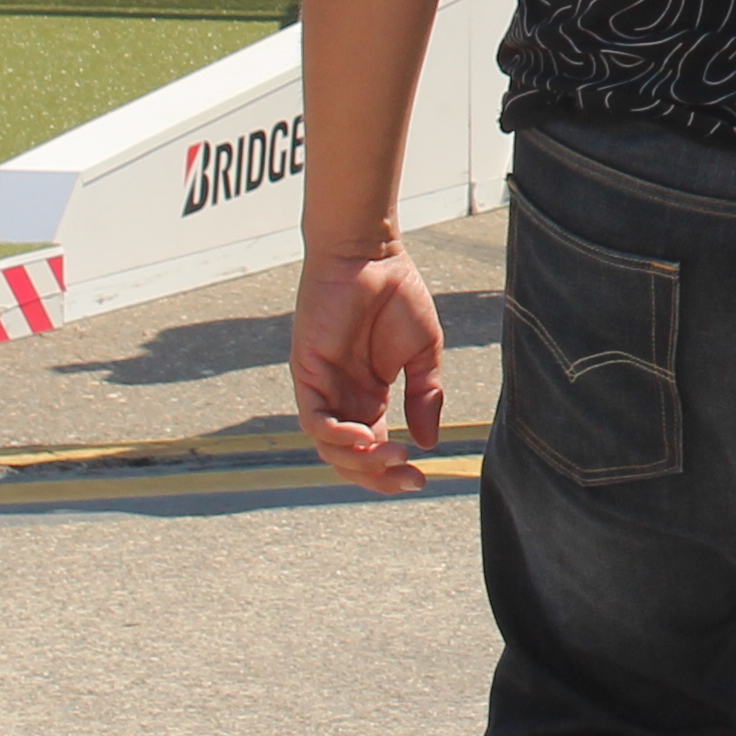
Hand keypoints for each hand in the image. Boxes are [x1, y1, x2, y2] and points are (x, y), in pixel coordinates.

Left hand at [291, 244, 448, 494]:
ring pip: (329, 446)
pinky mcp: (307, 373)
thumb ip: (426, 396)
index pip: (374, 449)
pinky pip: (314, 419)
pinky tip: (365, 437)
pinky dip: (336, 436)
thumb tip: (429, 442)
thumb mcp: (424, 352)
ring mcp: (322, 388)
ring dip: (359, 460)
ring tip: (392, 455)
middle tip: (408, 478)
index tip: (423, 480)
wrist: (369, 255)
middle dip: (378, 477)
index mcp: (369, 396)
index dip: (393, 472)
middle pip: (350, 458)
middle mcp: (343, 398)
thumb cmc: (396, 294)